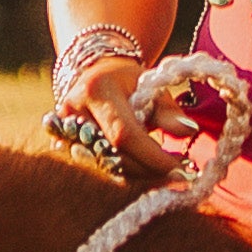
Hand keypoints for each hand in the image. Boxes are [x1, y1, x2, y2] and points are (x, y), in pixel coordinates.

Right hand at [66, 56, 241, 194]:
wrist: (95, 76)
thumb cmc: (128, 81)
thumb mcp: (152, 86)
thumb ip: (169, 112)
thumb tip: (189, 131)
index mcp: (96, 91)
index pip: (124, 134)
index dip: (152, 156)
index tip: (181, 169)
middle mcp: (72, 113)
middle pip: (113, 157)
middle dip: (149, 170)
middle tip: (180, 173)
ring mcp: (63, 134)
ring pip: (105, 169)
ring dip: (139, 175)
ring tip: (165, 170)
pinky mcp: (62, 149)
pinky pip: (98, 171)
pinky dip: (125, 175)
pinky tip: (145, 171)